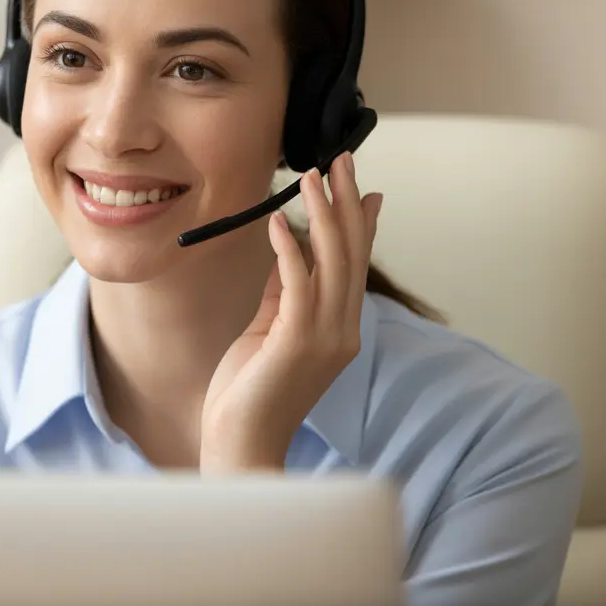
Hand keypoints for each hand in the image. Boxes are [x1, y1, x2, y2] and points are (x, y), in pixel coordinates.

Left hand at [200, 152, 383, 472]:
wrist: (242, 446)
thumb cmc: (250, 392)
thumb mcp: (269, 330)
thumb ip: (283, 293)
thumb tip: (289, 248)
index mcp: (339, 328)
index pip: (354, 265)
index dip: (360, 223)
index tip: (363, 186)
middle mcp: (342, 330)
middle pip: (350, 254)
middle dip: (346, 203)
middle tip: (342, 159)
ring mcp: (325, 337)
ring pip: (332, 263)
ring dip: (322, 215)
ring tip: (314, 174)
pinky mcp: (297, 343)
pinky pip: (298, 286)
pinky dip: (290, 250)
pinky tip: (278, 222)